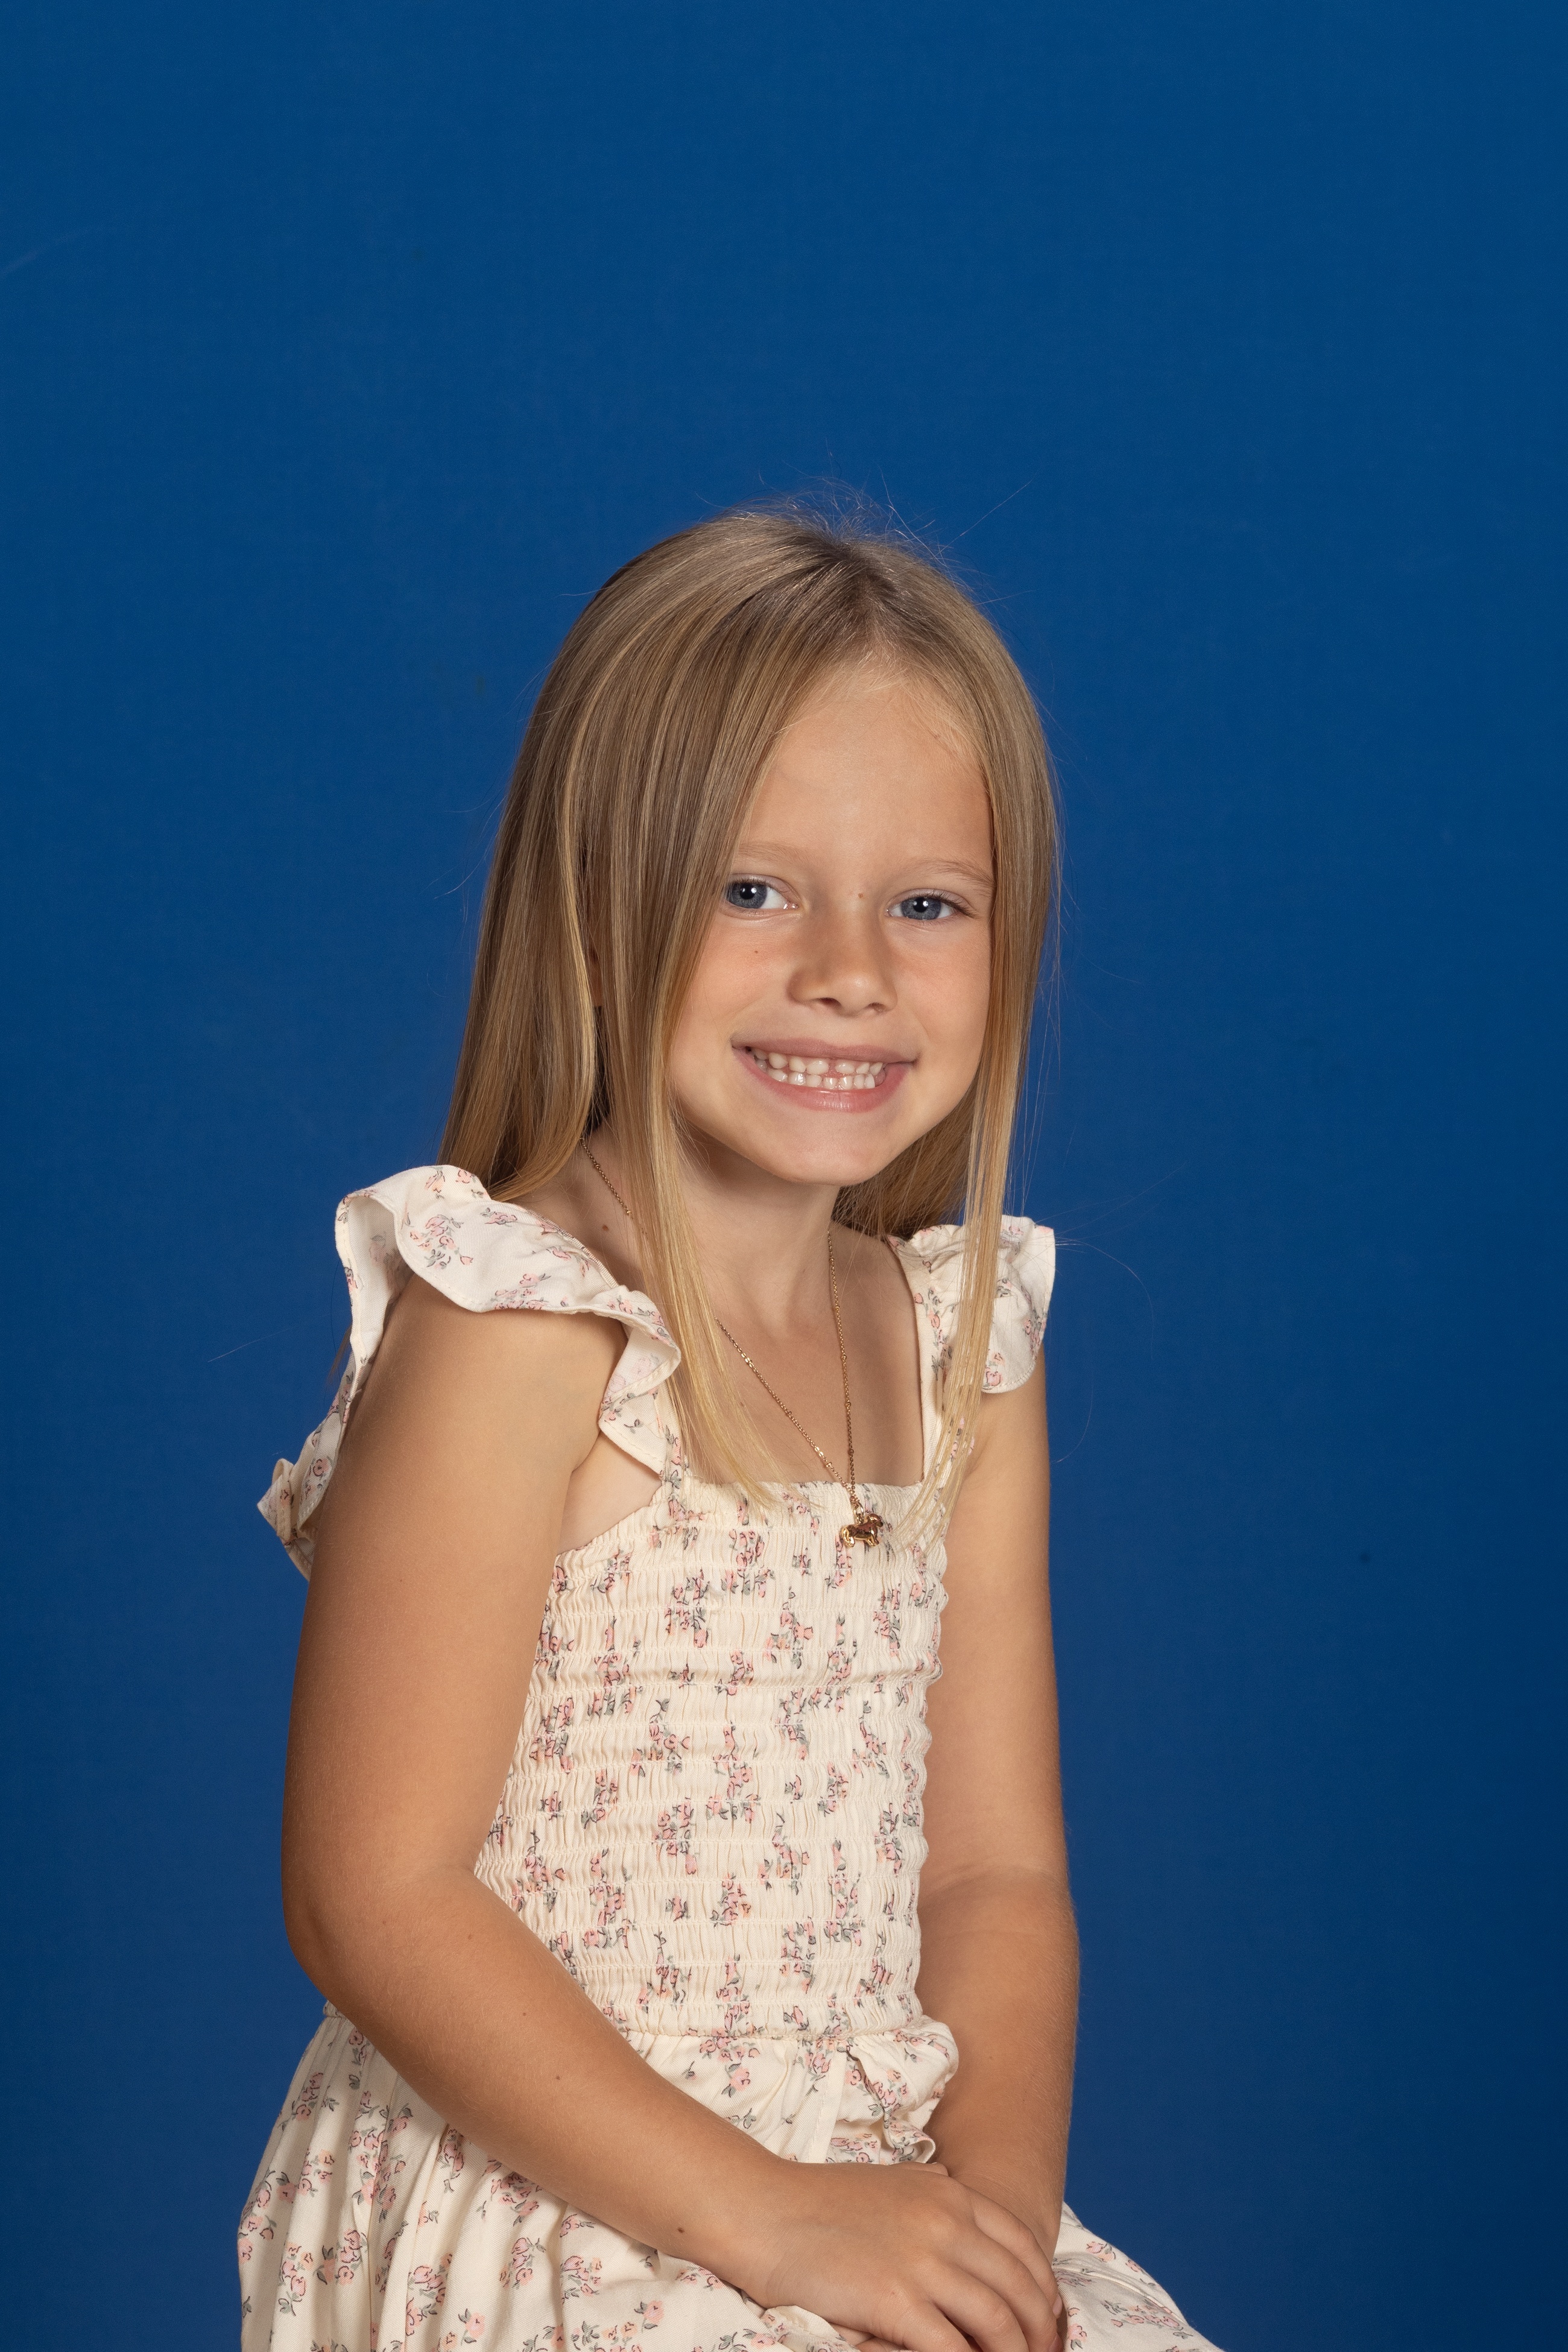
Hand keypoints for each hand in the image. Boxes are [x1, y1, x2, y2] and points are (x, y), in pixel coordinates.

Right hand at [730, 2159, 1063, 2351]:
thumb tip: (955, 2189)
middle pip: (1021, 2288)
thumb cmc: (818, 2200)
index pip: (1024, 2246)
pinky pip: (953, 2350)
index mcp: (949, 2195)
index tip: (1049, 2320)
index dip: (1045, 2289)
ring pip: (998, 2323)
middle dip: (1041, 2332)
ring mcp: (923, 2262)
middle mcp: (946, 2224)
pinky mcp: (895, 2301)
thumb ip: (929, 2188)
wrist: (762, 2211)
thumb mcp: (889, 2180)